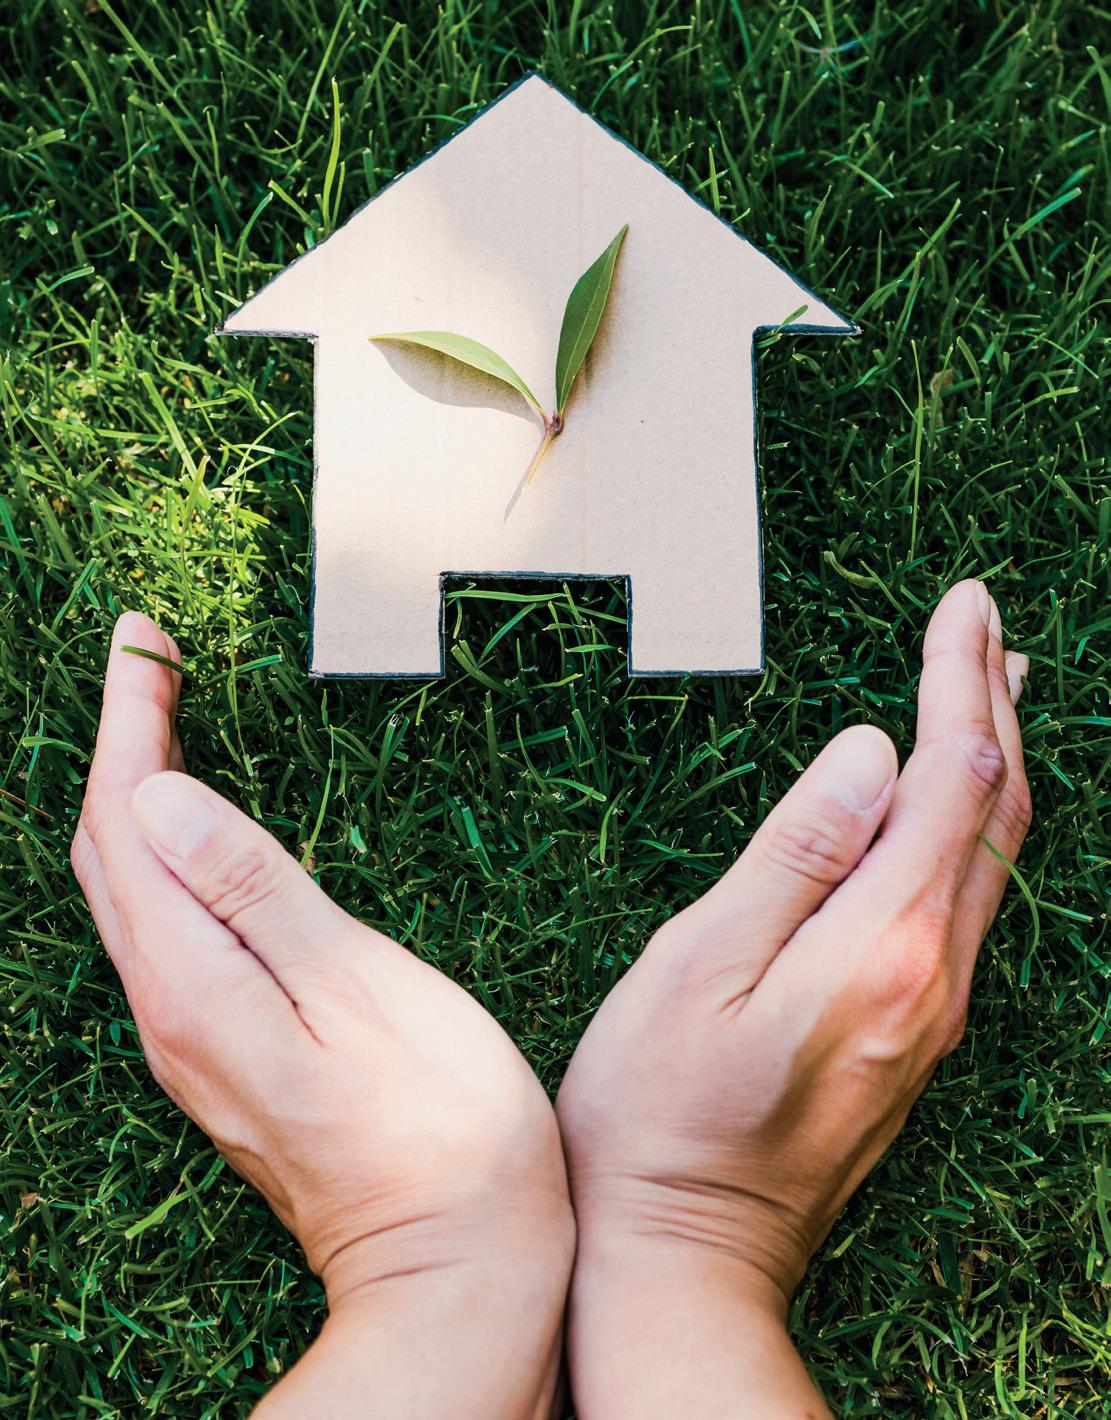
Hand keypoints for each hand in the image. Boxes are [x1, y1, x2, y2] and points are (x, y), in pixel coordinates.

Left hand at [71, 613, 573, 1418]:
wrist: (456, 1266)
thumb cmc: (439, 1126)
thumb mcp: (358, 992)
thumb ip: (257, 892)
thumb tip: (161, 798)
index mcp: (196, 984)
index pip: (128, 821)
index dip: (130, 722)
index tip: (143, 640)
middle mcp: (171, 1013)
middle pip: (110, 853)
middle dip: (120, 744)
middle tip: (149, 660)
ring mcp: (193, 1042)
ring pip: (132, 892)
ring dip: (136, 797)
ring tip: (163, 721)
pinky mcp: (227, 1055)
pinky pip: (166, 929)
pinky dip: (168, 857)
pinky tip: (199, 834)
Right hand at [556, 581, 1030, 1417]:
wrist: (686, 1258)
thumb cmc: (660, 1112)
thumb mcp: (700, 965)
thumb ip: (795, 853)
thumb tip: (872, 750)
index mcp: (885, 944)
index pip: (952, 776)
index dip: (959, 679)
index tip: (963, 603)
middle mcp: (935, 977)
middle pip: (995, 812)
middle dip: (993, 703)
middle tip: (990, 623)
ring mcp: (933, 1014)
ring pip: (994, 859)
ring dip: (994, 762)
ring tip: (994, 691)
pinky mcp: (914, 1035)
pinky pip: (970, 903)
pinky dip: (973, 828)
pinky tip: (954, 810)